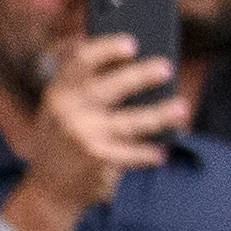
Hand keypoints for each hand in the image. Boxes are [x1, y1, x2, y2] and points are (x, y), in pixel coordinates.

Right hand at [17, 31, 186, 218]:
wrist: (48, 188)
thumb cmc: (64, 140)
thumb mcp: (61, 110)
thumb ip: (85, 88)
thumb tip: (135, 65)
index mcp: (60, 91)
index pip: (81, 61)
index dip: (107, 48)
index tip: (132, 43)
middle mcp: (68, 111)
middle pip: (110, 87)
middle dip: (140, 76)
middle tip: (166, 68)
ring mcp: (84, 136)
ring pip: (131, 122)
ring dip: (160, 115)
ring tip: (182, 108)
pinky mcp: (98, 159)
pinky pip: (133, 154)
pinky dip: (149, 154)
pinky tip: (162, 152)